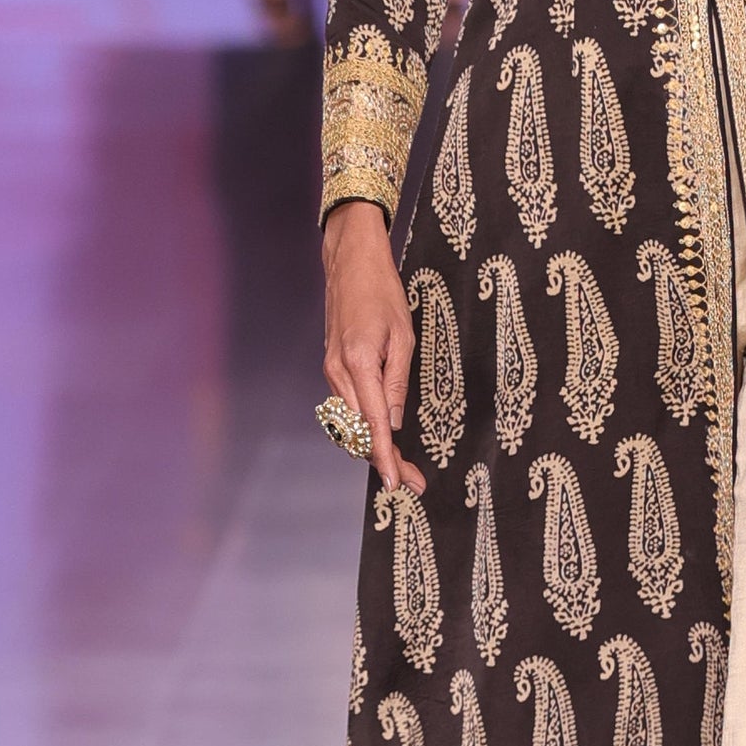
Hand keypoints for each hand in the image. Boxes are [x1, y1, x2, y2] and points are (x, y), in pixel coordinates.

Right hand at [323, 200, 423, 496]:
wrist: (350, 262)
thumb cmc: (382, 292)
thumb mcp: (403, 335)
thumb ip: (398, 381)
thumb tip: (395, 421)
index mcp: (359, 364)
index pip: (374, 424)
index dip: (385, 457)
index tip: (396, 483)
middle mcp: (338, 373)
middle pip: (360, 431)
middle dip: (385, 459)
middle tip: (414, 481)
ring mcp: (331, 370)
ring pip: (352, 423)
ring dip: (375, 446)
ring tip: (403, 466)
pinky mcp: (332, 366)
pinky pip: (348, 407)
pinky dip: (366, 426)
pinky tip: (383, 436)